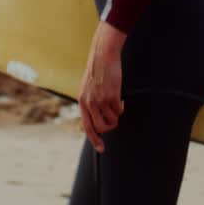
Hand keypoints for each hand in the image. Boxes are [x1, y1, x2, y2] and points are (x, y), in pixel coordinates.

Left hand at [79, 20, 126, 152]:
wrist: (103, 56)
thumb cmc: (96, 71)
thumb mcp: (86, 89)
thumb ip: (89, 103)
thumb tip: (95, 121)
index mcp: (82, 102)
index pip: (87, 127)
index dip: (95, 140)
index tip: (101, 149)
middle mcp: (90, 103)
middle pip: (101, 127)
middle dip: (109, 127)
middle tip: (114, 120)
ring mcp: (101, 100)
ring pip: (113, 120)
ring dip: (116, 114)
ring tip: (115, 103)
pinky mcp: (112, 95)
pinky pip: (119, 110)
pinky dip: (121, 106)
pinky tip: (119, 96)